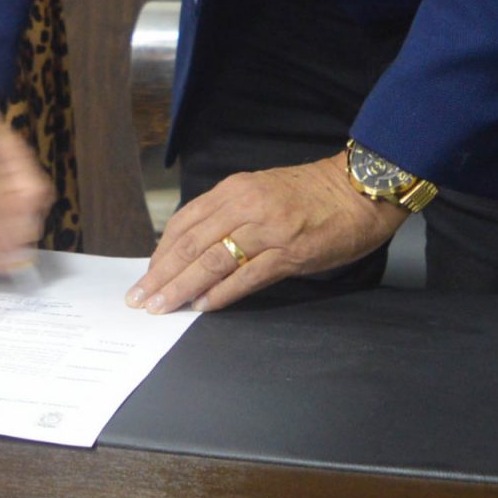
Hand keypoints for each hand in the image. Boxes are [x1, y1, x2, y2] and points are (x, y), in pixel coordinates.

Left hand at [127, 155, 404, 314]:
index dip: (161, 252)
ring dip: (182, 287)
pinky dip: (221, 293)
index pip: (185, 222)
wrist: (358, 190)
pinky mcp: (289, 252)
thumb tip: (197, 249)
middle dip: (161, 274)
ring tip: (162, 307)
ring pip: (212, 260)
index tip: (146, 275)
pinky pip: (246, 276)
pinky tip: (203, 306)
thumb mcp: (261, 192)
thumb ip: (230, 215)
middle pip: (190, 244)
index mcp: (235, 190)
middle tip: (139, 299)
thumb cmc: (311, 194)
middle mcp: (245, 205)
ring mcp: (267, 228)